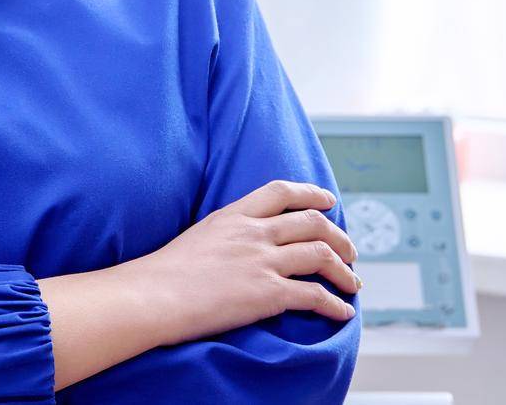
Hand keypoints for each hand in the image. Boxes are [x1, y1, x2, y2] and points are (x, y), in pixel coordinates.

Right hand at [127, 179, 359, 346]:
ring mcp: (262, 261)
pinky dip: (335, 305)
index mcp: (233, 215)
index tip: (328, 201)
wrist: (153, 295)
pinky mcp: (267, 293)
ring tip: (352, 282)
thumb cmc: (163, 273)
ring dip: (344, 271)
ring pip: (321, 255)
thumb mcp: (198, 236)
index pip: (281, 192)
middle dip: (339, 236)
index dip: (311, 194)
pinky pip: (315, 296)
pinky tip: (342, 313)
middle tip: (350, 250)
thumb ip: (226, 234)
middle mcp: (253, 233)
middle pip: (312, 223)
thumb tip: (239, 246)